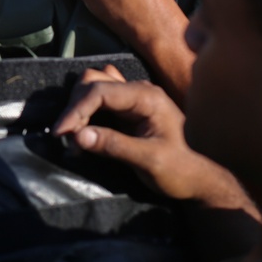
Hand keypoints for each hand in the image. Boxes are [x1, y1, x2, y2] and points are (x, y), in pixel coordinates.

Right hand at [54, 77, 223, 200]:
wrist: (201, 179)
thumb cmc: (181, 170)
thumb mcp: (149, 161)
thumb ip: (114, 145)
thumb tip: (77, 135)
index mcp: (146, 97)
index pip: (100, 90)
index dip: (75, 110)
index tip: (60, 133)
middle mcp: (138, 90)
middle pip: (93, 82)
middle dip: (75, 108)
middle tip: (67, 139)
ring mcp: (133, 97)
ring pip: (93, 86)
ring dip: (78, 107)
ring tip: (74, 137)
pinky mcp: (128, 109)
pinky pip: (100, 98)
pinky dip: (86, 110)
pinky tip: (85, 130)